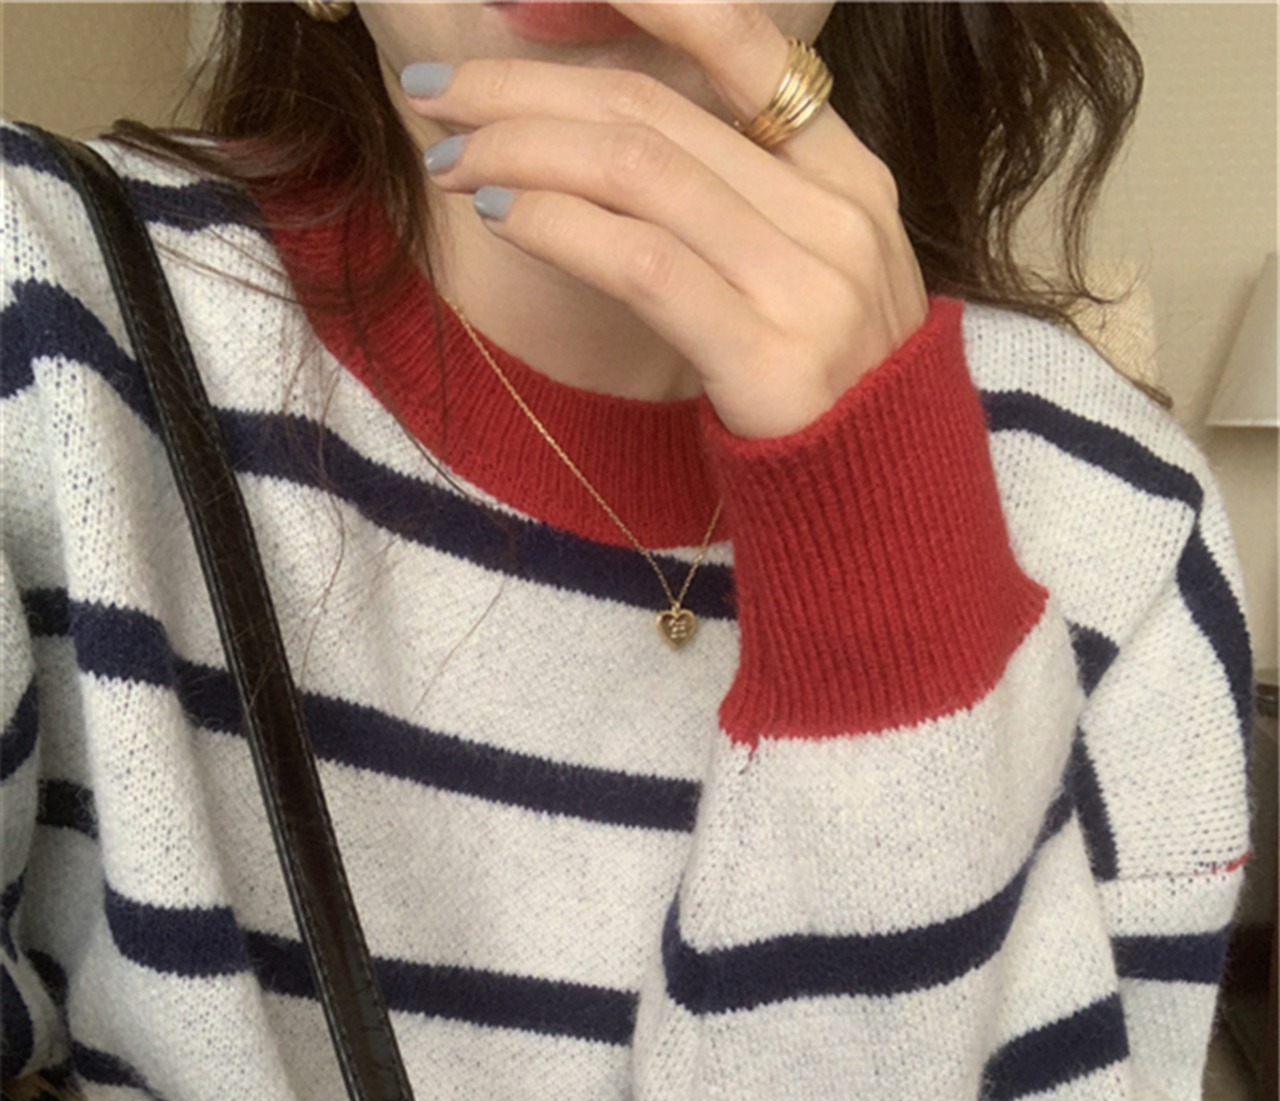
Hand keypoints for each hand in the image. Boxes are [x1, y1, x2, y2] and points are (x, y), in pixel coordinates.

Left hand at [406, 2, 927, 439]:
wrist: (876, 510)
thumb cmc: (821, 394)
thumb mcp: (805, 272)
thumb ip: (741, 198)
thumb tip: (609, 134)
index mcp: (849, 175)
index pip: (741, 41)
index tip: (529, 0)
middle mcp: (838, 214)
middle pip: (656, 110)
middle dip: (527, 90)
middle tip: (440, 98)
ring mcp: (811, 284)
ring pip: (640, 172)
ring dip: (521, 153)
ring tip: (450, 160)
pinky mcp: (770, 355)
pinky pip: (644, 262)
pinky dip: (560, 225)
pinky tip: (502, 215)